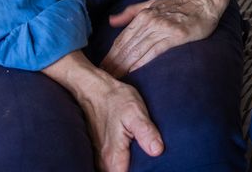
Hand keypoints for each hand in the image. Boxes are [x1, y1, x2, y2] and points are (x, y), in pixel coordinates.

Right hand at [43, 51, 161, 171]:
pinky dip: (119, 164)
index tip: (151, 169)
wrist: (94, 88)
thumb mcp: (135, 111)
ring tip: (142, 162)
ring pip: (112, 171)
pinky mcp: (99, 150)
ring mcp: (99, 156)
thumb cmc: (115, 99)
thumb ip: (146, 132)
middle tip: (149, 165)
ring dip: (126, 168)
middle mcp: (103, 160)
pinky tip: (131, 157)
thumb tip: (157, 151)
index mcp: (113, 156)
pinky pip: (109, 165)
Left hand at [100, 0, 225, 77]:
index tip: (101, 67)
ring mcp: (162, 28)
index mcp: (143, 15)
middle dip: (113, 63)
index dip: (110, 54)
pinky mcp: (175, 36)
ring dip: (124, 65)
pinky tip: (133, 71)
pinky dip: (142, 61)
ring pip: (138, 50)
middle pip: (127, 46)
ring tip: (114, 78)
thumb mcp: (151, 3)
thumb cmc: (178, 4)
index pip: (122, 38)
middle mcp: (150, 21)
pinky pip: (154, 51)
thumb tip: (111, 21)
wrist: (203, 2)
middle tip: (103, 77)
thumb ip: (131, 12)